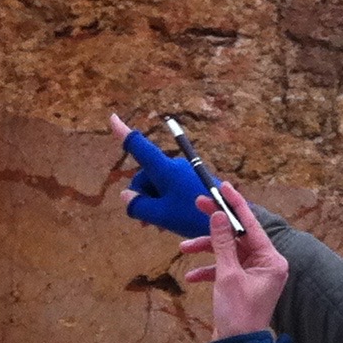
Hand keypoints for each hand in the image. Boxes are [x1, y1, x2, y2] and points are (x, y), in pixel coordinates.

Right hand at [111, 111, 210, 237]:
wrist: (231, 222)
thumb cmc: (193, 216)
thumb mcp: (160, 215)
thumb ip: (138, 205)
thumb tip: (125, 195)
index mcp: (165, 169)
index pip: (139, 147)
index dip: (123, 133)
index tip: (112, 117)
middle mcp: (174, 166)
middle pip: (146, 175)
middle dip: (142, 196)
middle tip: (146, 222)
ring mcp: (186, 173)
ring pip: (158, 185)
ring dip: (154, 203)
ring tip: (158, 225)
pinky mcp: (194, 182)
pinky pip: (172, 189)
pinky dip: (166, 203)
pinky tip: (168, 221)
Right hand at [183, 182, 288, 337]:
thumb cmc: (237, 314)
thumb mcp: (227, 275)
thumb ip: (222, 244)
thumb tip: (219, 216)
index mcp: (272, 260)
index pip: (252, 225)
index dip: (237, 204)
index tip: (223, 187)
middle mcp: (268, 264)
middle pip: (240, 235)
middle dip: (217, 225)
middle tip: (198, 205)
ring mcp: (256, 274)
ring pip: (229, 251)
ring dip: (207, 249)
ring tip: (184, 248)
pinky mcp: (244, 284)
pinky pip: (226, 268)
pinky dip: (209, 270)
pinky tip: (192, 277)